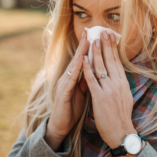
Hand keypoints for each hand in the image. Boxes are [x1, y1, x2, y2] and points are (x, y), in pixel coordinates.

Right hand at [46, 30, 89, 148]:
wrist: (61, 125)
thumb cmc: (71, 108)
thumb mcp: (82, 93)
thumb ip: (87, 81)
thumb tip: (95, 70)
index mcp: (73, 78)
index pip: (82, 60)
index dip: (88, 48)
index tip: (95, 36)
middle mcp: (67, 78)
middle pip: (77, 59)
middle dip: (84, 45)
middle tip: (90, 31)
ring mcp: (64, 84)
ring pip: (74, 66)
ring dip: (80, 53)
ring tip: (87, 41)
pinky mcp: (62, 93)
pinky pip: (70, 79)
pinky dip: (76, 70)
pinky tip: (81, 62)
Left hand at [82, 31, 136, 148]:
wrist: (121, 132)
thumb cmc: (121, 116)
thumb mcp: (125, 96)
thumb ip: (120, 84)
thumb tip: (118, 73)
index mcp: (123, 83)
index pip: (117, 61)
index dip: (113, 48)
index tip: (110, 36)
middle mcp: (117, 84)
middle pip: (110, 60)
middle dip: (105, 45)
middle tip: (102, 31)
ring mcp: (109, 90)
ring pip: (101, 67)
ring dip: (96, 52)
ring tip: (93, 40)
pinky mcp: (100, 97)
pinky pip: (92, 80)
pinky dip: (87, 68)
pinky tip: (84, 59)